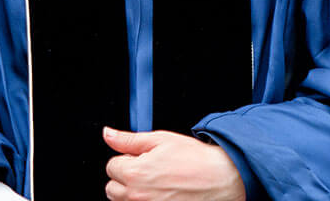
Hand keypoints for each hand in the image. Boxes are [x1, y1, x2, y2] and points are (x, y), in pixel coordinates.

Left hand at [103, 127, 245, 200]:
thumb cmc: (195, 160)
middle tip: (148, 171)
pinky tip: (162, 194)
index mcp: (135, 173)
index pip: (111, 166)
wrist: (221, 179)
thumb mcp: (161, 140)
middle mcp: (137, 196)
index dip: (126, 159)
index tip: (140, 158)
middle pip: (112, 188)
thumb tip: (108, 134)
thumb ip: (129, 139)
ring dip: (133, 192)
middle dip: (125, 178)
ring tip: (156, 183)